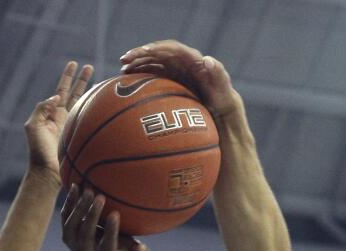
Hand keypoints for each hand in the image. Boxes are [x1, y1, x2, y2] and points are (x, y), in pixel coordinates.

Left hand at [25, 61, 93, 178]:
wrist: (49, 172)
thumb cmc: (38, 151)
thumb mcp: (33, 126)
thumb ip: (42, 108)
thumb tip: (56, 96)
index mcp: (52, 113)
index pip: (61, 90)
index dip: (67, 76)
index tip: (73, 63)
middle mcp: (64, 117)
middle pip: (74, 93)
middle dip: (81, 79)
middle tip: (89, 66)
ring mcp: (74, 126)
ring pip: (84, 105)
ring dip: (91, 93)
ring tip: (101, 82)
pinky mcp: (81, 136)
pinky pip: (90, 120)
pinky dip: (98, 110)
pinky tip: (105, 104)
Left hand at [61, 186, 151, 250]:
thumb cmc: (121, 249)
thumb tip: (141, 250)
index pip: (107, 247)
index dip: (110, 231)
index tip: (115, 214)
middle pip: (85, 236)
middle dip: (92, 216)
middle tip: (100, 197)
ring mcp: (74, 243)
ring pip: (72, 227)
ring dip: (79, 208)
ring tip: (88, 190)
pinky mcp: (67, 233)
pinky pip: (65, 216)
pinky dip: (69, 202)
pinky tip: (75, 185)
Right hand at [119, 40, 240, 118]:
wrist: (219, 107)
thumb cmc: (221, 98)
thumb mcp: (223, 88)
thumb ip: (218, 73)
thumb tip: (208, 59)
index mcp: (192, 59)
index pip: (172, 49)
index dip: (157, 48)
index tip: (144, 52)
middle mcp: (181, 61)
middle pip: (157, 52)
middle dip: (140, 53)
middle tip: (124, 60)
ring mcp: (174, 69)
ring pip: (152, 61)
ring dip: (136, 62)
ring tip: (122, 70)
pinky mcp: (169, 78)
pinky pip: (151, 71)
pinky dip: (139, 73)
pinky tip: (127, 79)